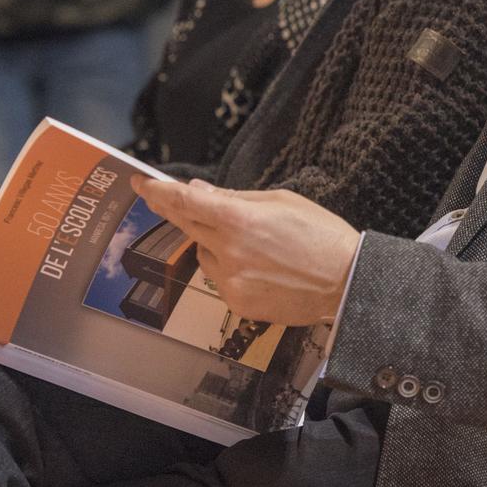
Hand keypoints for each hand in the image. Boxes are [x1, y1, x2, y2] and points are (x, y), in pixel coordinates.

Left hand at [132, 177, 357, 326]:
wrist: (347, 282)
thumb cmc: (321, 235)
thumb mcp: (282, 201)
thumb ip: (236, 198)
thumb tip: (199, 192)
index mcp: (239, 219)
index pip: (185, 202)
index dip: (158, 191)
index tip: (140, 183)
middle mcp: (229, 251)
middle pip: (188, 227)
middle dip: (179, 213)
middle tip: (170, 202)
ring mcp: (231, 281)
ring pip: (204, 254)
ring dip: (214, 244)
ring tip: (255, 246)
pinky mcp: (238, 304)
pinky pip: (221, 279)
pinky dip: (232, 270)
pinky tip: (263, 269)